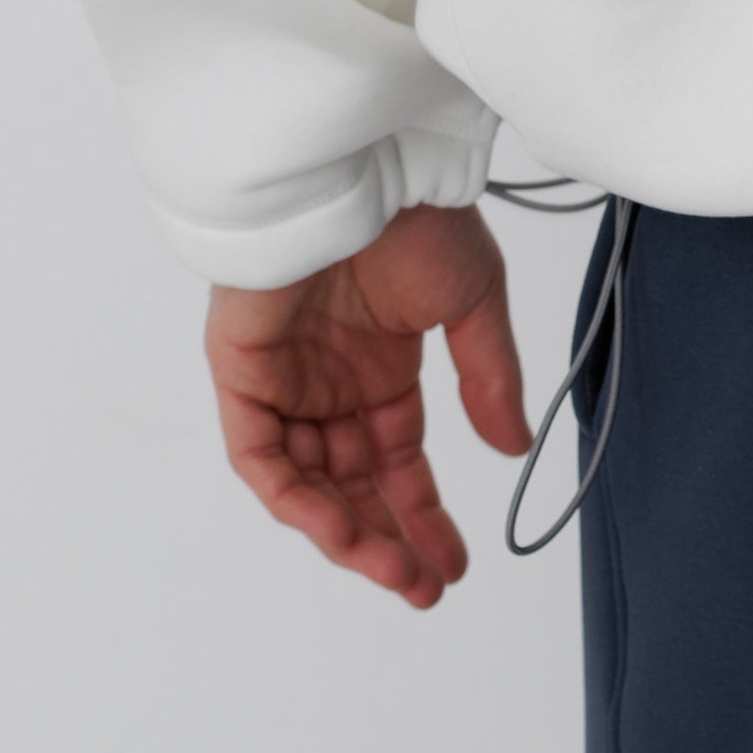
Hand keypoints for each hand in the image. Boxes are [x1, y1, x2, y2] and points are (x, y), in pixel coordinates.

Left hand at [206, 204, 531, 606]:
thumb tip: (511, 449)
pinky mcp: (241, 373)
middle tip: (426, 586)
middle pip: (353, 483)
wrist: (357, 166)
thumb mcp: (473, 301)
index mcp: (381, 365)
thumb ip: (488, 379)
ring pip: (307, 482)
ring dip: (347, 532)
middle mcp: (330, 381)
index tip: (455, 565)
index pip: (397, 460)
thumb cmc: (414, 214)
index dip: (425, 514)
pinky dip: (294, 498)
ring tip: (394, 570)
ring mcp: (284, 380)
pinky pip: (260, 456)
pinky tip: (339, 529)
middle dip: (389, 538)